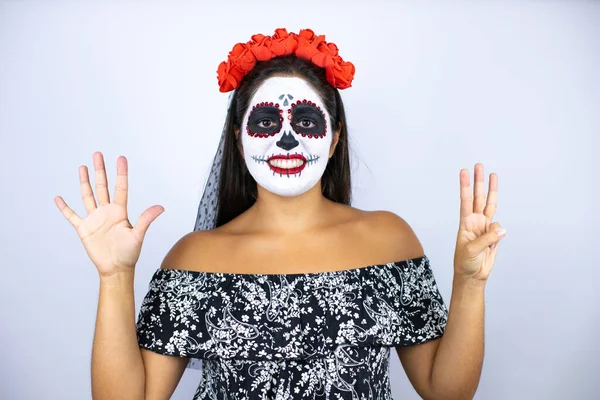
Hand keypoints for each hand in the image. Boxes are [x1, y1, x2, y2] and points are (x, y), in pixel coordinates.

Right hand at [55, 152, 164, 276]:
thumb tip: (161, 207)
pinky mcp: (84, 228)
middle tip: (98, 154)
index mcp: (120, 211)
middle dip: (100, 170)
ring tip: (83, 167)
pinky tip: (59, 198)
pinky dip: (65, 208)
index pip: (120, 187)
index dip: (121, 173)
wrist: (116, 269)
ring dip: (85, 182)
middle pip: (102, 186)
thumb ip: (146, 219)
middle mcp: (107, 212)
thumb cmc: (129, 254)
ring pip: (88, 196)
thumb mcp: (138, 235)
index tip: (121, 158)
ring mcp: (94, 219)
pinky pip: (72, 216)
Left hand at [453, 163, 504, 283]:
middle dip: (479, 181)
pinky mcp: (494, 234)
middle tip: (478, 165)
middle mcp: (475, 221)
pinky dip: (499, 234)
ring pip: (490, 204)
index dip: (465, 186)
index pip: (465, 201)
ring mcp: (485, 226)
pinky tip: (493, 244)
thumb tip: (502, 229)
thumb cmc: (466, 263)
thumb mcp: (472, 251)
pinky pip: (500, 228)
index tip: (464, 172)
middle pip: (478, 197)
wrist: (473, 276)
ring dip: (492, 190)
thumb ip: (486, 239)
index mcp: (465, 223)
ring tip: (493, 174)